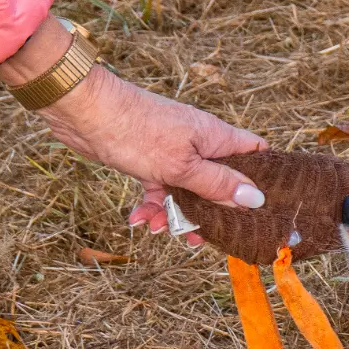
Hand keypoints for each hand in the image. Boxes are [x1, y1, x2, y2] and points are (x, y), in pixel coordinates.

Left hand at [37, 62, 267, 246]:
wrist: (85, 113)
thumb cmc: (136, 131)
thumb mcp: (182, 166)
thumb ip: (217, 184)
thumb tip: (255, 199)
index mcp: (216, 138)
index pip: (256, 154)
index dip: (263, 179)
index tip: (263, 208)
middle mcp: (200, 144)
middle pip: (221, 182)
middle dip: (212, 211)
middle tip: (202, 235)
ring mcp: (174, 152)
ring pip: (187, 191)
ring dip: (174, 213)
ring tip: (159, 228)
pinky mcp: (150, 161)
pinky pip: (159, 190)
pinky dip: (151, 206)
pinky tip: (138, 219)